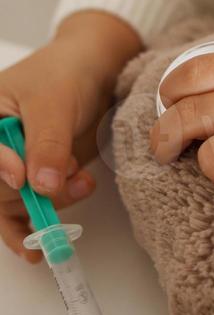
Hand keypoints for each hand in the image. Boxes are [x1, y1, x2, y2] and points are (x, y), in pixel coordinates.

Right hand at [0, 35, 122, 262]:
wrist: (99, 69)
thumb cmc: (68, 72)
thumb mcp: (55, 103)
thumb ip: (48, 144)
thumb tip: (41, 187)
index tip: (21, 175)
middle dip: (29, 191)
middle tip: (64, 178)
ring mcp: (13, 165)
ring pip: (12, 204)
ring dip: (44, 208)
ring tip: (79, 187)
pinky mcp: (34, 180)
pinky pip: (24, 213)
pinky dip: (35, 227)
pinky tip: (42, 245)